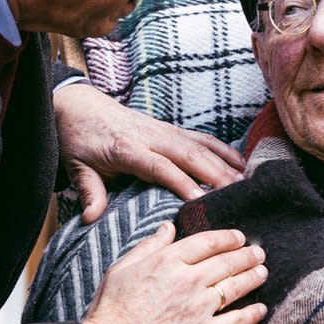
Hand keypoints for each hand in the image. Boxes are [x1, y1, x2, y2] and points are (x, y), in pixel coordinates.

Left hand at [54, 83, 245, 221]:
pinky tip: (240, 162)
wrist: (79, 105)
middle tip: (238, 195)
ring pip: (199, 145)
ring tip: (246, 183)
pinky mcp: (169, 128)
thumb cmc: (79, 139)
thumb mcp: (77, 166)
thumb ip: (88, 191)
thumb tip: (91, 218)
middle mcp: (150, 136)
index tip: (201, 200)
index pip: (159, 167)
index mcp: (127, 148)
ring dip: (224, 163)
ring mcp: (163, 130)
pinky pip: (201, 138)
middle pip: (188, 154)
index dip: (181, 182)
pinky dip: (222, 149)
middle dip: (215, 174)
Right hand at [83, 223, 267, 323]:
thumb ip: (149, 245)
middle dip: (247, 255)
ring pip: (235, 286)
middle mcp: (188, 280)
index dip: (227, 238)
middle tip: (259, 252)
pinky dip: (251, 313)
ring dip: (253, 277)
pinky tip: (260, 308)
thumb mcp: (123, 267)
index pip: (208, 242)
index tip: (238, 237)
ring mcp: (198, 307)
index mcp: (168, 260)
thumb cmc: (112, 309)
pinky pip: (235, 321)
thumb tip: (168, 226)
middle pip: (226, 262)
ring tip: (263, 272)